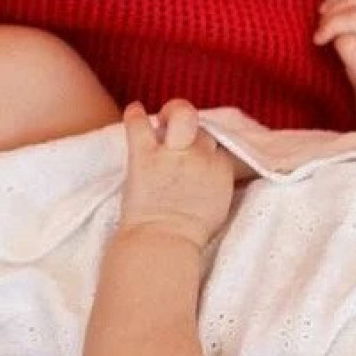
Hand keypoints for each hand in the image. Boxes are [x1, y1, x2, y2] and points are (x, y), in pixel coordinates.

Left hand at [118, 101, 236, 247]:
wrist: (162, 246)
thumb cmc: (189, 238)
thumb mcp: (218, 209)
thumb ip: (218, 186)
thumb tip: (210, 179)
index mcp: (221, 170)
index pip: (219, 146)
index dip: (207, 151)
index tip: (198, 159)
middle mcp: (200, 156)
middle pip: (202, 129)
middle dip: (194, 132)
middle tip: (182, 138)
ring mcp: (172, 154)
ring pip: (181, 114)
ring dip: (173, 113)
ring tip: (164, 118)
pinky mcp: (144, 156)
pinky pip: (139, 124)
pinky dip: (134, 115)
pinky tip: (133, 110)